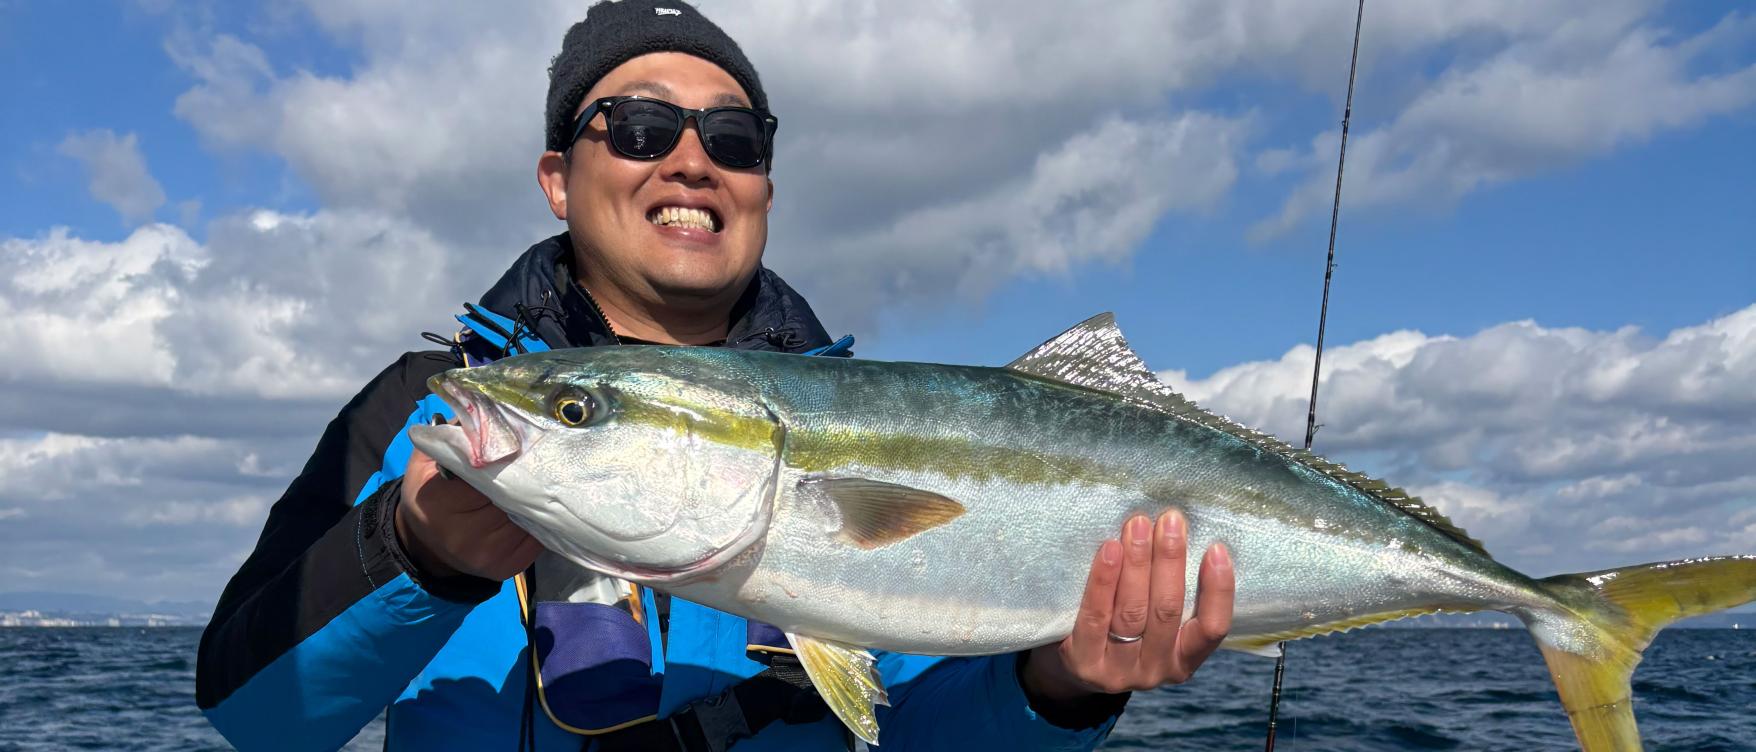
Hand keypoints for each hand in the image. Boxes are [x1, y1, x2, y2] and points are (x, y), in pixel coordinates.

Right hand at [394, 447, 542, 580]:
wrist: (426, 544)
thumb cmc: (431, 492)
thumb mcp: (427, 461)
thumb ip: (451, 436)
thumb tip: (489, 413)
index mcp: (438, 504)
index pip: (485, 473)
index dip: (504, 457)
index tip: (516, 444)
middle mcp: (464, 536)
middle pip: (511, 495)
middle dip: (525, 477)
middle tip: (537, 458)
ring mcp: (489, 555)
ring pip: (528, 514)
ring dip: (536, 497)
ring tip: (537, 481)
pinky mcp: (509, 567)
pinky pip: (537, 535)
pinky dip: (538, 518)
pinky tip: (534, 506)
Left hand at [1021, 511, 1233, 702]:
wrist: (1073, 666)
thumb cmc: (1122, 628)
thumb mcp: (1154, 620)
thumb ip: (1168, 590)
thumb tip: (1180, 532)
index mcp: (1184, 660)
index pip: (1212, 628)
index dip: (1218, 590)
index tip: (1217, 549)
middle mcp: (1156, 669)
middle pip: (1167, 611)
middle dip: (1170, 560)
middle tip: (1170, 520)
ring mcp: (1119, 671)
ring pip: (1132, 611)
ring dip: (1138, 562)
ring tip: (1138, 525)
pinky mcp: (1085, 663)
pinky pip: (1095, 617)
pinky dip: (1104, 581)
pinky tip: (1110, 550)